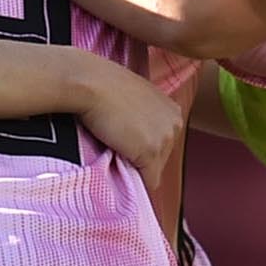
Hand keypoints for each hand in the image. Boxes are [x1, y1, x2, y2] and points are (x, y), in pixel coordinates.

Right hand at [73, 60, 188, 245]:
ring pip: (153, 171)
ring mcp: (165, 139)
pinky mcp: (151, 153)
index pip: (163, 143)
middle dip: (139, 156)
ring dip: (133, 166)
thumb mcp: (132, 97)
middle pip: (161, 159)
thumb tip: (134, 136)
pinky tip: (114, 158)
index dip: (140, 144)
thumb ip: (142, 116)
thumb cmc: (102, 85)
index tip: (123, 136)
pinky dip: (132, 179)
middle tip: (115, 139)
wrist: (90, 83)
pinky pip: (147, 181)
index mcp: (172, 110)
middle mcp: (175, 124)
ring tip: (113, 143)